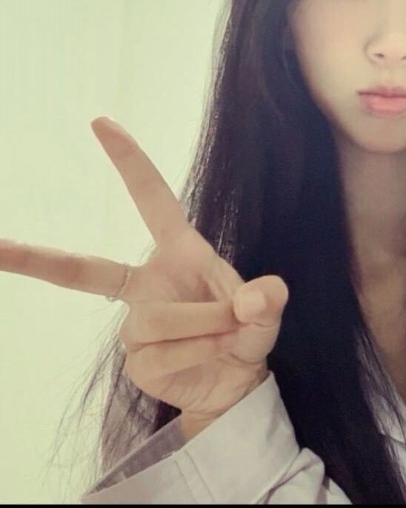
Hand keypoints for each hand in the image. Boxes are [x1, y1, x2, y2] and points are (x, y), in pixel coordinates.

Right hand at [0, 117, 288, 428]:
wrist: (236, 384)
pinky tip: (207, 359)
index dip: (128, 161)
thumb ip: (267, 300)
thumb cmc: (245, 330)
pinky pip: (161, 354)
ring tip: (228, 335)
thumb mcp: (267, 311)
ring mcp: (135, 323)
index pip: (151, 198)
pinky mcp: (134, 358)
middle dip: (35, 259)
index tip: (102, 124)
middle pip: (83, 270)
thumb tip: (255, 299)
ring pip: (158, 320)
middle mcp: (146, 283)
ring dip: (203, 328)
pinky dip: (195, 355)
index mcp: (177, 252)